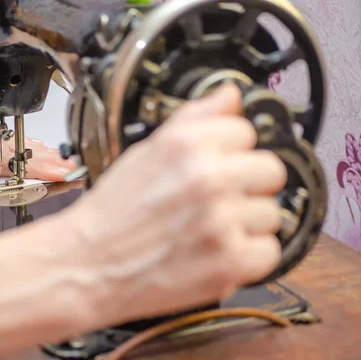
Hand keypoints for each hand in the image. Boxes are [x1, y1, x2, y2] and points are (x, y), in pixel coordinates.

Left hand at [0, 72, 75, 202]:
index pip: (4, 161)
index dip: (34, 168)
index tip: (60, 172)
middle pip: (13, 153)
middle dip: (45, 161)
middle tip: (71, 167)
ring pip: (7, 146)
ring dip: (33, 152)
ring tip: (56, 156)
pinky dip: (14, 144)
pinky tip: (21, 144)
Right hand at [63, 84, 285, 326]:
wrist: (88, 264)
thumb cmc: (112, 213)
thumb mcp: (145, 152)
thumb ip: (193, 120)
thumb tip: (229, 95)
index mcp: (187, 145)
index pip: (246, 131)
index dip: (231, 150)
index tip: (215, 165)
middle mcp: (208, 178)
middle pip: (270, 170)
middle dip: (247, 185)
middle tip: (216, 200)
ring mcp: (222, 220)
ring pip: (271, 213)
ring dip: (247, 223)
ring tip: (210, 229)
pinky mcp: (230, 261)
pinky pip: (269, 251)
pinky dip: (247, 256)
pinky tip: (216, 252)